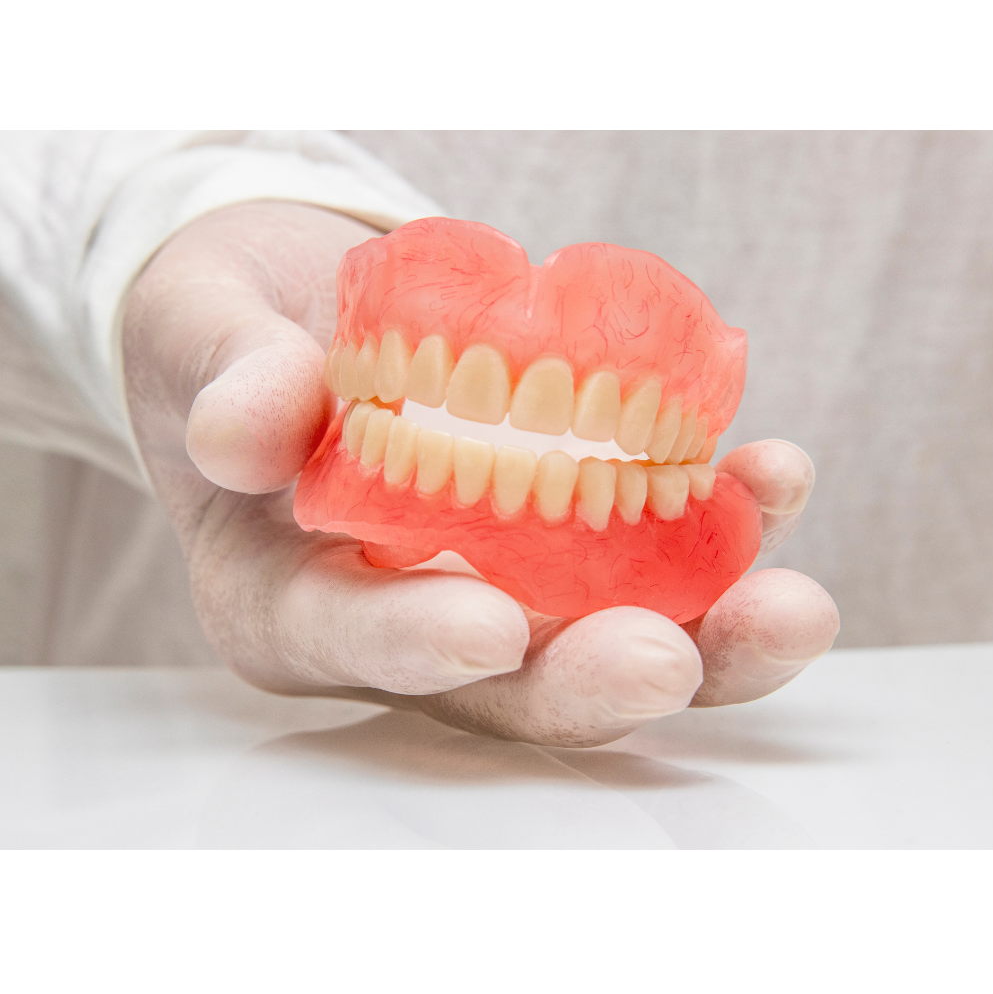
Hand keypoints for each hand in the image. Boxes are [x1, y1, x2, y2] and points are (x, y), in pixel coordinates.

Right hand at [123, 202, 838, 746]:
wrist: (307, 312)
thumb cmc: (238, 332)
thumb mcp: (202, 332)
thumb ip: (225, 377)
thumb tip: (244, 431)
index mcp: (291, 598)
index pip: (347, 638)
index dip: (414, 643)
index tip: (486, 627)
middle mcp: (410, 615)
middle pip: (502, 681)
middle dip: (588, 680)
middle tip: (664, 660)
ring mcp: (502, 579)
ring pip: (603, 636)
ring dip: (704, 634)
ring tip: (789, 609)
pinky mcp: (571, 529)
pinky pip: (653, 546)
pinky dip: (720, 522)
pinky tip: (771, 481)